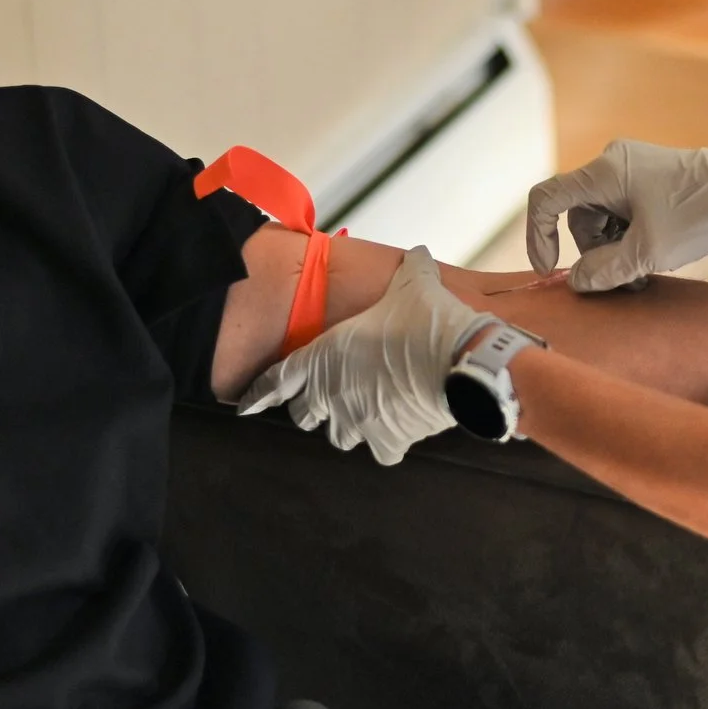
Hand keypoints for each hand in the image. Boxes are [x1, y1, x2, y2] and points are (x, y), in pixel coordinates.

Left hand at [239, 247, 489, 464]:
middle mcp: (333, 392)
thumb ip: (409, 270)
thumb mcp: (413, 284)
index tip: (246, 405)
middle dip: (314, 407)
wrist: (461, 360)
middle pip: (304, 415)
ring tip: (363, 414)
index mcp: (324, 355)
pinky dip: (386, 442)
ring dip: (347, 425)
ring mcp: (358, 420)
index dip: (259, 394)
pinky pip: (379, 451)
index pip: (276, 381)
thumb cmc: (428, 320)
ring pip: (338, 436)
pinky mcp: (387, 440)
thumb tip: (420, 257)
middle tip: (328, 398)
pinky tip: (397, 433)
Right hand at [524, 140, 707, 291]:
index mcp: (605, 172)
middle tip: (621, 282)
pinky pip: (621, 213)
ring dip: (613, 250)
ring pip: (601, 219)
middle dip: (594, 253)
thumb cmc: (701, 214)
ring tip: (641, 276)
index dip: (538, 236)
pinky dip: (628, 238)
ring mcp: (631, 170)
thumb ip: (605, 270)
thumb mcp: (648, 252)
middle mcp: (612, 164)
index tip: (550, 269)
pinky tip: (649, 259)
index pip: (546, 199)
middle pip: (578, 216)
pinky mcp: (648, 180)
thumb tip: (578, 281)